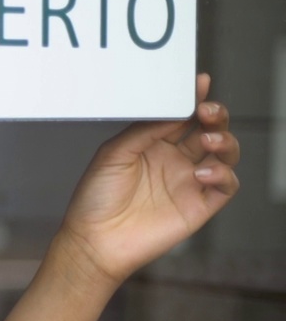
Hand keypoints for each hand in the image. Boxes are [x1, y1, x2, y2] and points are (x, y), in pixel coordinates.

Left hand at [57, 74, 240, 287]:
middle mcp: (175, 159)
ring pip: (224, 153)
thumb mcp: (114, 154)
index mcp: (153, 143)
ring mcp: (189, 181)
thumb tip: (175, 109)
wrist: (94, 239)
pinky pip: (226, 185)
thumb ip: (145, 130)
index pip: (181, 115)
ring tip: (206, 141)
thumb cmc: (96, 197)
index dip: (192, 98)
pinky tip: (200, 173)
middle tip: (207, 110)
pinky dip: (222, 174)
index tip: (198, 81)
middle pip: (209, 129)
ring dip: (223, 141)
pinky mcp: (199, 205)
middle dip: (215, 115)